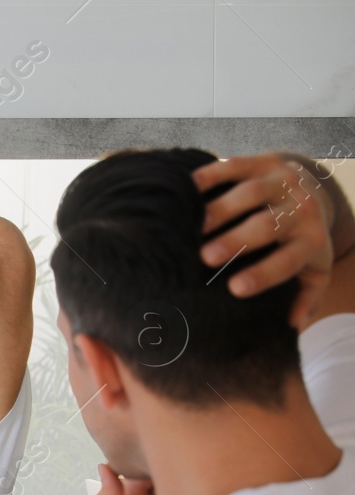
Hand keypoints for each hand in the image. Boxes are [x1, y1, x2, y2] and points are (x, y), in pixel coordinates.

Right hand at [194, 153, 334, 328]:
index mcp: (310, 240)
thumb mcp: (312, 270)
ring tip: (191, 227)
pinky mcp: (264, 162)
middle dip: (236, 241)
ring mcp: (281, 182)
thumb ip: (304, 297)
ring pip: (249, 194)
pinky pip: (236, 165)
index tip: (235, 289)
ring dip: (219, 210)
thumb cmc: (300, 241)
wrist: (311, 192)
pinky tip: (189, 188)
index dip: (263, 274)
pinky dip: (212, 175)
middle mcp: (300, 208)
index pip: (288, 259)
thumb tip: (290, 325)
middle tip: (205, 257)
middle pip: (266, 225)